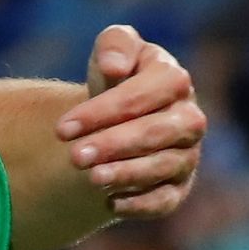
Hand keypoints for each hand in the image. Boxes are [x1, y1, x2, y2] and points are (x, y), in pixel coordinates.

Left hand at [56, 24, 205, 218]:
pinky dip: (141, 205)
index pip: (143, 96)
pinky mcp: (178, 186)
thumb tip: (115, 66)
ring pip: (163, 167)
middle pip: (156, 133)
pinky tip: (111, 204)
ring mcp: (186, 154)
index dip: (102, 112)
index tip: (60, 128)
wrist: (118, 114)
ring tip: (91, 178)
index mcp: (173, 80)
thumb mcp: (112, 50)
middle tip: (73, 157)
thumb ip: (115, 44)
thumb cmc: (115, 76)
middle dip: (112, 145)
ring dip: (126, 174)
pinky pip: (167, 200)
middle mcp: (188, 118)